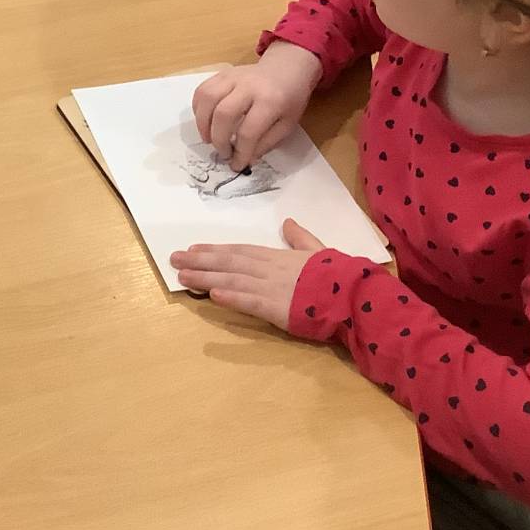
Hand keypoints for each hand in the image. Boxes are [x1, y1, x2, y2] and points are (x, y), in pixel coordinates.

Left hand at [170, 220, 326, 330]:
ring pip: (232, 279)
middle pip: (228, 262)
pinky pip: (250, 301)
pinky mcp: (277, 307)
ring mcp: (271, 287)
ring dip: (205, 277)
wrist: (355, 293)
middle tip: (174, 259)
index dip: (215, 250)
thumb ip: (300, 238)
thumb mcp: (317, 249)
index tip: (193, 249)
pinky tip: (212, 295)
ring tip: (182, 276)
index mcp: (277, 256)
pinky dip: (230, 297)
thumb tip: (288, 222)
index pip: (239, 250)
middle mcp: (269, 268)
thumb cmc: (338, 274)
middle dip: (200, 260)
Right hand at [191, 42, 320, 169]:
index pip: (249, 131)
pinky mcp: (222, 74)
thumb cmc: (289, 99)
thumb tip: (246, 159)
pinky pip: (202, 91)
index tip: (237, 164)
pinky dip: (198, 109)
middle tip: (223, 153)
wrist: (286, 69)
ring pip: (207, 99)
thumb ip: (267, 143)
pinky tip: (205, 122)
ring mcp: (233, 77)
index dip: (241, 152)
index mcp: (271, 101)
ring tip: (208, 139)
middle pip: (223, 114)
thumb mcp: (287, 124)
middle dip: (219, 140)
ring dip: (203, 124)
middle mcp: (249, 86)